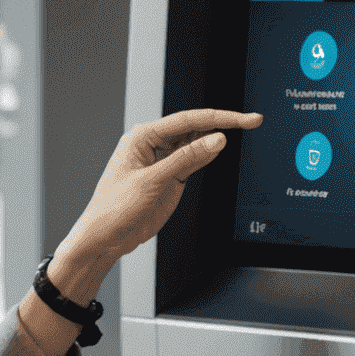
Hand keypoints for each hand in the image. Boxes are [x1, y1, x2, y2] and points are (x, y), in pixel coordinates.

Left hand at [58, 109, 261, 267]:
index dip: (218, 117)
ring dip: (216, 138)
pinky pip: (192, 160)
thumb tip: (216, 139)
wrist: (104, 238)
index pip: (187, 120)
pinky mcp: (169, 177)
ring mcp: (162, 161)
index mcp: (142, 136)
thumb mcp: (153, 181)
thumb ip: (186, 159)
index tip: (241, 118)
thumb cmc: (113, 208)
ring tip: (242, 130)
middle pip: (194, 127)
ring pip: (195, 142)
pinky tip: (220, 148)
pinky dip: (208, 155)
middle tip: (250, 120)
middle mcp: (152, 144)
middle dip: (222, 123)